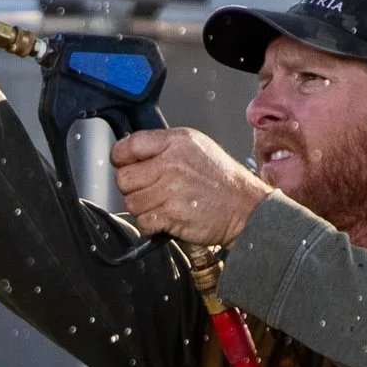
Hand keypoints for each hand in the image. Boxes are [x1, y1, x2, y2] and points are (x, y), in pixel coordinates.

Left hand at [109, 125, 270, 247]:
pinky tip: (166, 218)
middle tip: (148, 190)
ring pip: (131, 202)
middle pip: (124, 178)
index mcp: (176, 142)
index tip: (123, 165)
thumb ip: (166, 147)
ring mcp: (170, 189)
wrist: (246, 207)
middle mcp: (171, 163)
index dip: (121, 158)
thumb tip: (135, 155)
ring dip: (143, 208)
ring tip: (162, 205)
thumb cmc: (223, 180)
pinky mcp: (172, 214)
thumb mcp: (198, 148)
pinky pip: (143, 222)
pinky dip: (150, 225)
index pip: (129, 145)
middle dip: (132, 188)